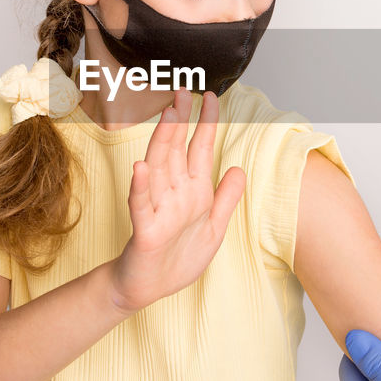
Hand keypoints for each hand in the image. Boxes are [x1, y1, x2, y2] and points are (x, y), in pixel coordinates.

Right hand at [110, 89, 244, 314]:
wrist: (149, 289)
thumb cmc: (178, 258)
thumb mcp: (214, 228)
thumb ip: (226, 199)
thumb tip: (239, 168)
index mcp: (194, 191)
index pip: (199, 149)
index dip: (205, 123)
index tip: (210, 96)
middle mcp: (174, 193)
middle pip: (177, 150)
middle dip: (181, 120)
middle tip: (183, 91)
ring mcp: (158, 209)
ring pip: (159, 168)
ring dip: (163, 142)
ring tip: (168, 114)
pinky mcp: (146, 230)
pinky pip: (142, 205)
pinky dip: (141, 186)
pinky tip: (140, 167)